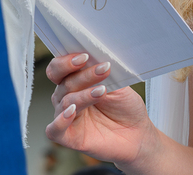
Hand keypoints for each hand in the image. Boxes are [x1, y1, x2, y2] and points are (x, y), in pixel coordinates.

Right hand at [45, 53, 154, 168]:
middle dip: (84, 75)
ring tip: (102, 91)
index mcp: (73, 82)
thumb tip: (95, 57)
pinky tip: (71, 112)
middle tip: (103, 69)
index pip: (58, 68)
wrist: (137, 134)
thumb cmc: (125, 107)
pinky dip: (60, 121)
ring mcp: (66, 118)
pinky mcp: (68, 137)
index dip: (66, 61)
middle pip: (65, 83)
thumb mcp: (117, 84)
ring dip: (84, 95)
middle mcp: (66, 98)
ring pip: (66, 102)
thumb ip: (103, 72)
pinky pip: (54, 130)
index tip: (85, 56)